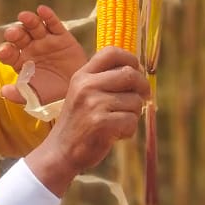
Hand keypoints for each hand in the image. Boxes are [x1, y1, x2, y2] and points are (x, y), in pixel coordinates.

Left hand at [0, 5, 87, 104]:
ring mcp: (46, 40)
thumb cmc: (51, 94)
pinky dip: (48, 16)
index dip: (4, 51)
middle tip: (13, 34)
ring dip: (29, 20)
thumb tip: (2, 91)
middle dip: (15, 33)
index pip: (9, 52)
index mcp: (20, 60)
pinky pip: (53, 24)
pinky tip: (42, 10)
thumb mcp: (34, 96)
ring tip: (24, 17)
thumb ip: (18, 94)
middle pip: (19, 36)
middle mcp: (30, 47)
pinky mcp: (61, 36)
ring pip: (34, 26)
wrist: (76, 90)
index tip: (2, 53)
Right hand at [23, 47, 148, 195]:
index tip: (137, 71)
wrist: (61, 151)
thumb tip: (137, 72)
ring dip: (134, 114)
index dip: (131, 58)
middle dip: (143, 87)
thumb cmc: (79, 122)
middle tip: (143, 98)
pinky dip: (129, 130)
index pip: (111, 52)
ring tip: (119, 121)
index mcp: (82, 75)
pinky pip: (132, 121)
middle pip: (130, 74)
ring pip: (135, 101)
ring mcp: (93, 104)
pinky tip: (116, 134)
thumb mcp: (83, 93)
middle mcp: (87, 85)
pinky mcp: (101, 123)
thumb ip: (104, 80)